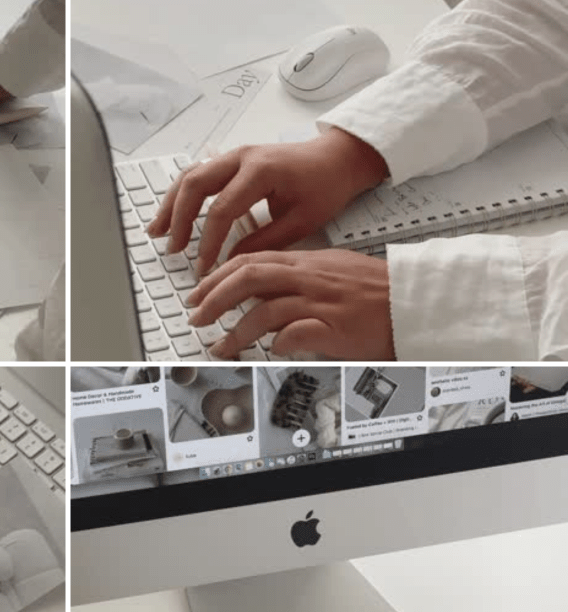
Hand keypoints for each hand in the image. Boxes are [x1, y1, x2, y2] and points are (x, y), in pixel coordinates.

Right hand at [147, 128, 388, 274]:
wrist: (336, 158)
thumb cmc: (325, 186)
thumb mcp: (302, 221)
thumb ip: (264, 242)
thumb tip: (231, 263)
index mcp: (261, 170)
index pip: (221, 209)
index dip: (208, 241)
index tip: (203, 266)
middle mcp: (242, 157)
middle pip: (195, 185)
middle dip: (180, 220)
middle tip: (174, 249)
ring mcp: (234, 156)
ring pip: (189, 176)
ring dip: (172, 205)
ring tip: (158, 232)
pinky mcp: (231, 162)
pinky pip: (197, 175)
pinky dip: (180, 196)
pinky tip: (171, 216)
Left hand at [186, 249, 395, 359]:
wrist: (415, 301)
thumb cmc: (374, 291)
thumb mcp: (328, 272)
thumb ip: (292, 278)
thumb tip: (258, 292)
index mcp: (306, 262)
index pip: (250, 260)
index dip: (217, 276)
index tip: (198, 292)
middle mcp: (309, 278)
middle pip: (249, 278)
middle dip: (214, 298)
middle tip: (196, 316)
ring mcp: (321, 302)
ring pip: (266, 309)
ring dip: (237, 331)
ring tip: (222, 346)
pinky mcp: (335, 327)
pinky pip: (296, 334)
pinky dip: (278, 343)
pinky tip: (270, 350)